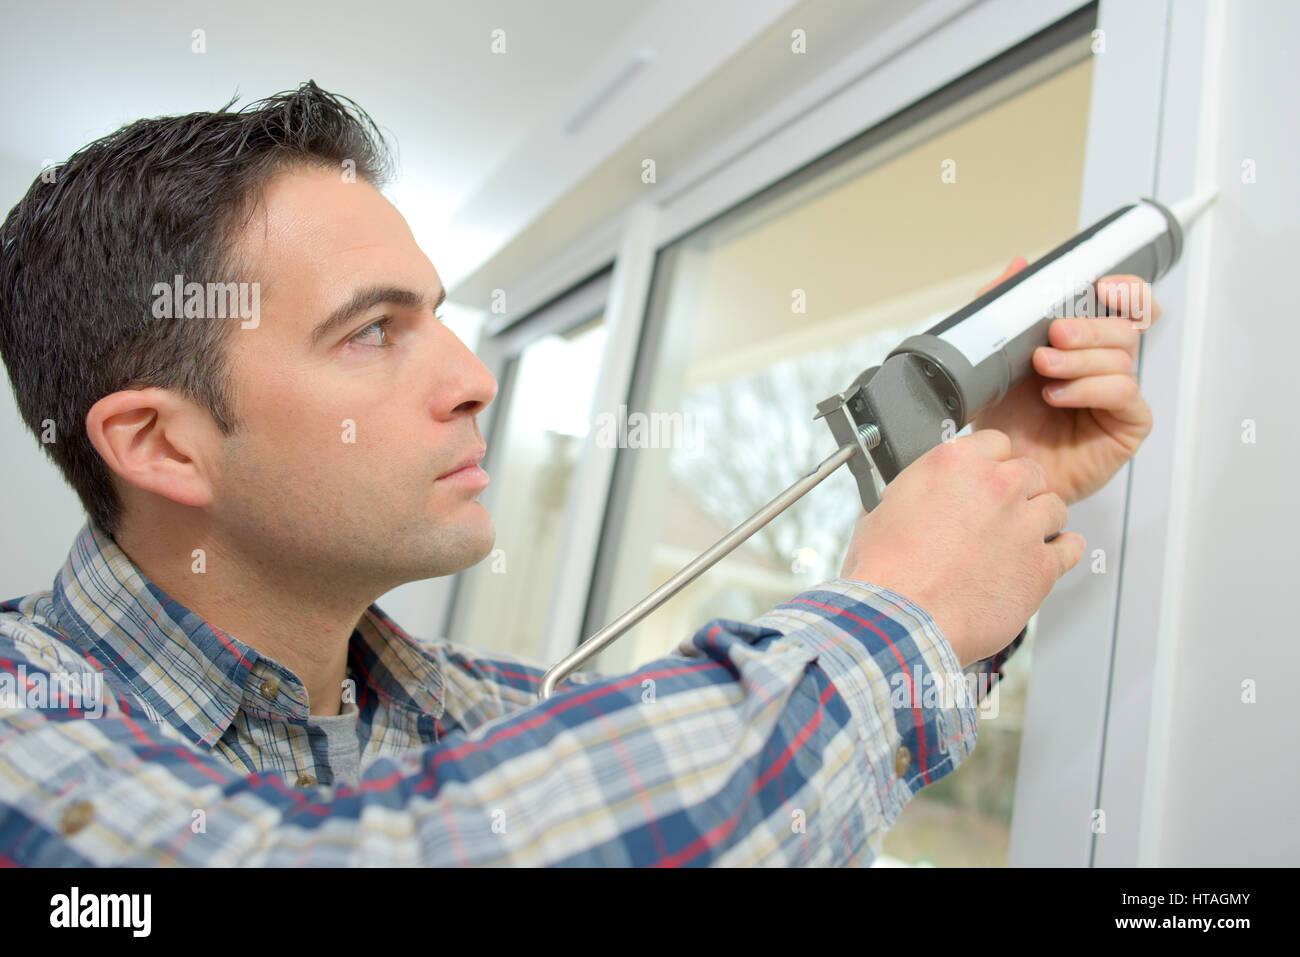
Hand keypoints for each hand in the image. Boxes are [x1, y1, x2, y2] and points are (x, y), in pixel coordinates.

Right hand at [840, 429, 1083, 667]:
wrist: (901, 619)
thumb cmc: (886, 573)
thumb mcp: (881, 512)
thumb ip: (911, 494)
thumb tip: (911, 498)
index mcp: (957, 463)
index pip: (995, 442)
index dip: (990, 464)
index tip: (985, 480)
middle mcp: (998, 486)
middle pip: (1029, 472)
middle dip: (1017, 491)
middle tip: (999, 514)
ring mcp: (1025, 525)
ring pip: (1054, 506)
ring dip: (1039, 520)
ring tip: (1020, 539)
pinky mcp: (1042, 565)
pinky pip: (1071, 548)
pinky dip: (1063, 551)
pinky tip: (1050, 555)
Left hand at [971, 259, 1161, 504]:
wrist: (1001, 471)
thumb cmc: (1004, 421)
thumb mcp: (996, 359)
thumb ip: (1005, 310)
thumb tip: (1018, 266)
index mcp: (1084, 344)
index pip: (1125, 304)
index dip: (1125, 290)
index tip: (1100, 287)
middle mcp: (1106, 365)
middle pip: (1123, 328)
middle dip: (1087, 327)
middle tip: (1052, 335)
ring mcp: (1119, 396)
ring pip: (1121, 358)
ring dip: (1079, 360)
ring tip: (1044, 372)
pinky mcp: (1127, 425)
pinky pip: (1123, 394)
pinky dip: (1089, 389)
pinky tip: (1058, 397)